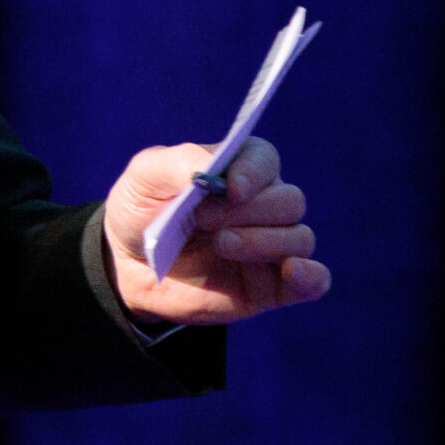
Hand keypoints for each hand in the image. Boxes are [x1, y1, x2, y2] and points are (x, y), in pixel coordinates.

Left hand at [102, 136, 328, 324]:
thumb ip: (178, 163)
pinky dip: (312, 276)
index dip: (253, 172)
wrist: (128, 268)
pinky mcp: (272, 285)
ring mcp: (270, 246)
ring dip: (263, 241)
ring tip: (220, 245)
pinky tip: (291, 272)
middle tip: (202, 220)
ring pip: (300, 237)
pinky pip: (316, 280)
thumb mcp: (143, 178)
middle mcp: (262, 206)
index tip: (230, 189)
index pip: (265, 159)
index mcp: (237, 171)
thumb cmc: (140, 213)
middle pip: (288, 200)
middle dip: (248, 212)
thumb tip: (213, 167)